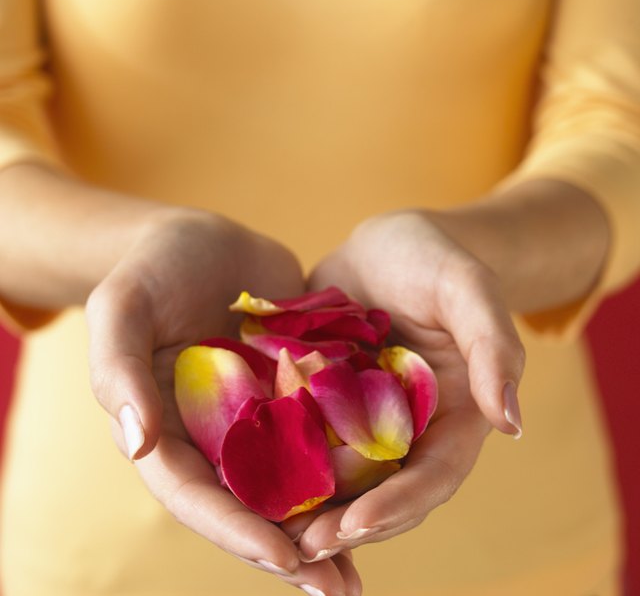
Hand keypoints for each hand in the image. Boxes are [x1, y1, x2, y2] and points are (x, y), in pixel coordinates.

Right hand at [86, 209, 361, 594]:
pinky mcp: (295, 387)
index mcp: (167, 428)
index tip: (284, 559)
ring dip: (327, 521)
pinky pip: (322, 430)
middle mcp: (216, 433)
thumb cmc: (152, 268)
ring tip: (365, 568)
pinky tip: (389, 482)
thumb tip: (136, 442)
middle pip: (248, 503)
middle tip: (340, 590)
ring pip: (291, 479)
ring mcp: (260, 413)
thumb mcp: (123, 308)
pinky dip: (349, 460)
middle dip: (291, 549)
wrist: (203, 239)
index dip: (235, 530)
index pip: (195, 493)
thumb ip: (118, 371)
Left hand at [298, 210, 524, 560]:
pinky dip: (282, 459)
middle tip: (302, 547)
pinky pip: (303, 435)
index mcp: (450, 415)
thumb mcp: (468, 289)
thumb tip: (512, 422)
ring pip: (338, 474)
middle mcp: (405, 427)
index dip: (398, 505)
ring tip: (269, 528)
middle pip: (381, 489)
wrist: (388, 244)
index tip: (355, 524)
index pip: (431, 475)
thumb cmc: (437, 260)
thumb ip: (493, 347)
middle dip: (347, 521)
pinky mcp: (322, 398)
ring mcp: (360, 416)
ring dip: (309, 504)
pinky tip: (246, 473)